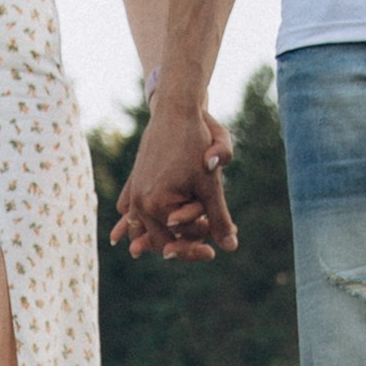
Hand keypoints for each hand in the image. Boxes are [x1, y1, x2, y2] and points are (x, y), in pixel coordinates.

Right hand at [111, 93, 237, 261]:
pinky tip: (154, 228)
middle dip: (182, 243)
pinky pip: (135, 212)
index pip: (174, 244)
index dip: (194, 250)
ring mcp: (134, 192)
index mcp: (155, 206)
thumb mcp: (211, 185)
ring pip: (145, 228)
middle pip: (159, 240)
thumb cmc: (195, 144)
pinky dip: (144, 223)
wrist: (176, 110)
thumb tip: (231, 247)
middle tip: (207, 246)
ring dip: (163, 236)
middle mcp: (139, 202)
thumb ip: (219, 218)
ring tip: (181, 240)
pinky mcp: (135, 182)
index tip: (212, 254)